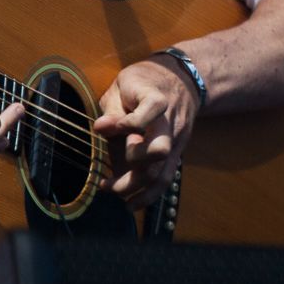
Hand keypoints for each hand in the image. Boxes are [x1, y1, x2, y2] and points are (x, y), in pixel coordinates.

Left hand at [92, 56, 200, 210]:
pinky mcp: (176, 154)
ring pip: (162, 173)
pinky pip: (165, 179)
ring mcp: (176, 142)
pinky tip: (131, 202)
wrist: (183, 81)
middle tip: (109, 173)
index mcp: (158, 99)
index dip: (127, 122)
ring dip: (137, 188)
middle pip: (159, 151)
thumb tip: (100, 128)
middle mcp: (171, 124)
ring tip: (112, 191)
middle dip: (132, 165)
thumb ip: (113, 108)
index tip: (105, 126)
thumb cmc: (146, 82)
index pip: (149, 111)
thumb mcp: (124, 85)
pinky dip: (149, 194)